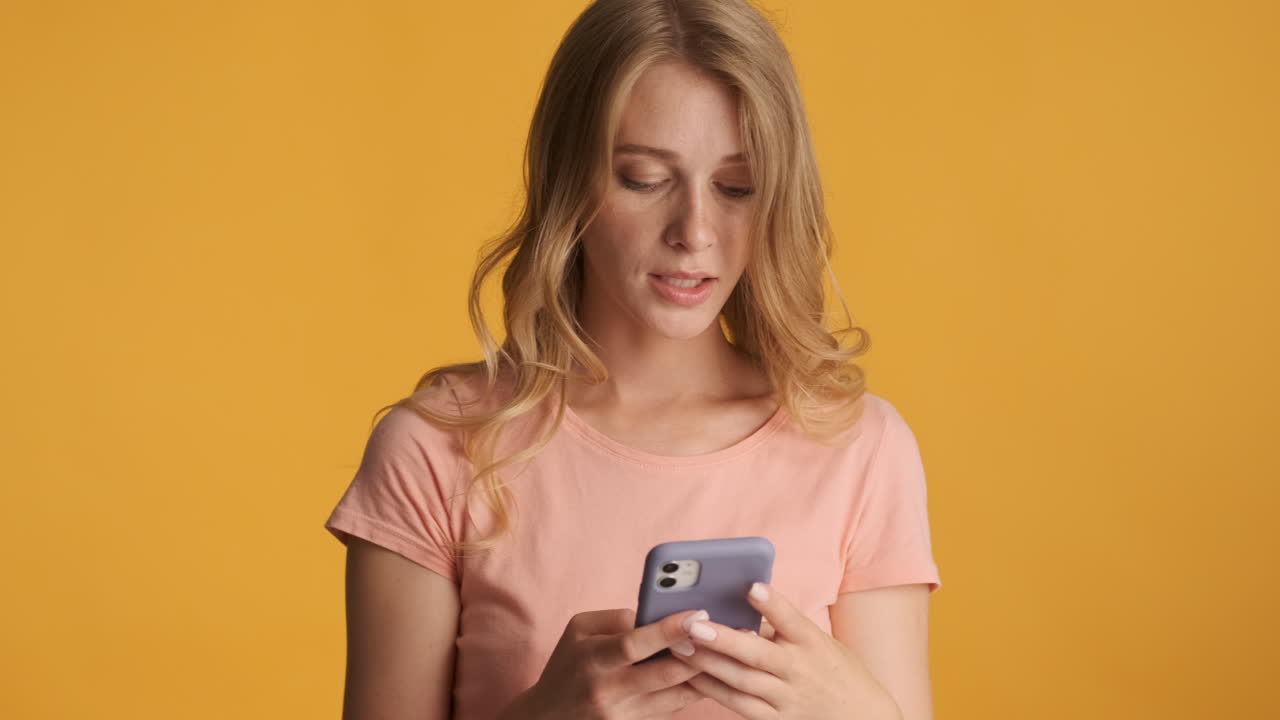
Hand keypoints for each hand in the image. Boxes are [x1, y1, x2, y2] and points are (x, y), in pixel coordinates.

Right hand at [500, 607, 708, 719]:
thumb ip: (615, 617)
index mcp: (593, 659)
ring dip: (703, 673)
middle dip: (699, 652)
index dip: (668, 630)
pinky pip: (672, 709)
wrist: (548, 716)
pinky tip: (706, 674)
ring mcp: (622, 715)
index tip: (697, 614)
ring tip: (726, 651)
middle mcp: (608, 690)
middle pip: (665, 673)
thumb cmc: (568, 664)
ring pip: (676, 696)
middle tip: (726, 632)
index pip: (634, 644)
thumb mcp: (578, 629)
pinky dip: (691, 691)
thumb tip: (654, 616)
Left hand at [671, 582, 899, 718]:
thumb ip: (781, 625)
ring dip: (708, 665)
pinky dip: (713, 691)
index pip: (791, 619)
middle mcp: (800, 670)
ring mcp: (787, 697)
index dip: (771, 603)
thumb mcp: (816, 640)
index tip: (751, 586)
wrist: (861, 714)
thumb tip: (736, 602)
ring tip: (680, 647)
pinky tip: (692, 676)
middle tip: (692, 624)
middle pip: (758, 654)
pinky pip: (739, 706)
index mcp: (811, 642)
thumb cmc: (830, 666)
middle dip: (723, 639)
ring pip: (742, 682)